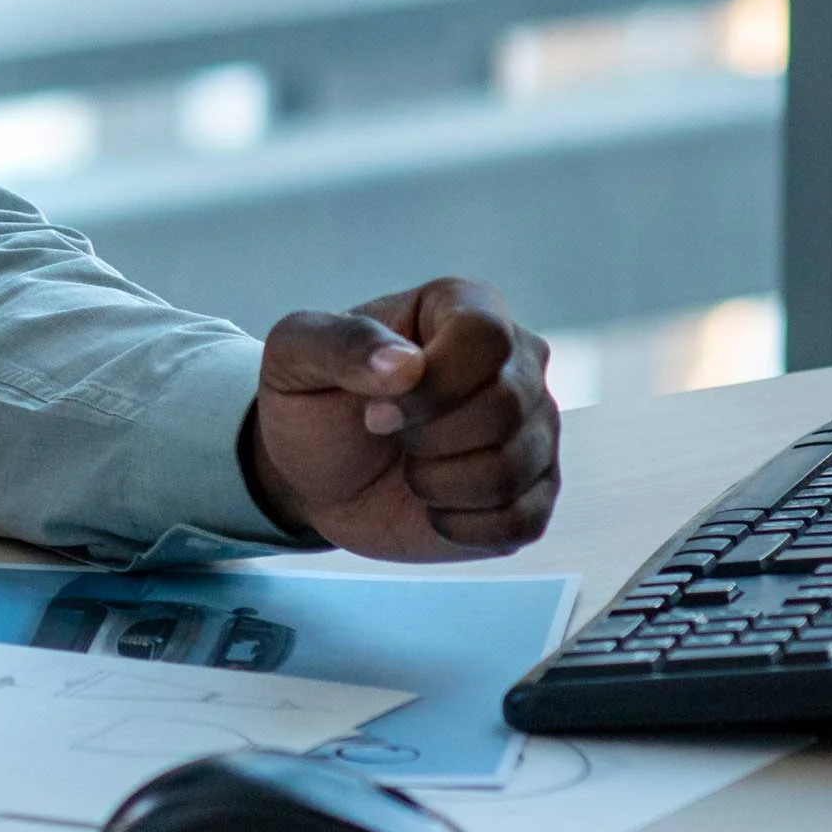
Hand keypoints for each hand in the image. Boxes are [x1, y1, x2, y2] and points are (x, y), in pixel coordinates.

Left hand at [241, 277, 558, 559]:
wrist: (319, 472)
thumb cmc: (312, 398)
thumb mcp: (295, 354)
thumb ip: (341, 343)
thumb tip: (406, 364)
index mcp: (464, 307)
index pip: (485, 337)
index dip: (432, 384)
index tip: (375, 411)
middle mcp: (517, 363)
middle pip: (506, 406)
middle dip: (427, 438)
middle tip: (385, 436)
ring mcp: (535, 430)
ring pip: (513, 468)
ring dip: (437, 484)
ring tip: (408, 467)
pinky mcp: (536, 492)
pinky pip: (522, 520)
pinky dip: (460, 524)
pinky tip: (431, 506)